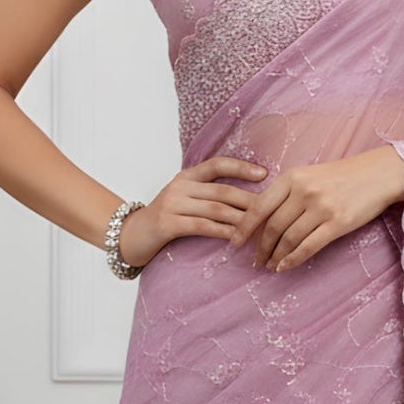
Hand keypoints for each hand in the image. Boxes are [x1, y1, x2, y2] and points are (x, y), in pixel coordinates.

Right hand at [114, 154, 267, 268]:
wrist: (131, 235)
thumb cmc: (166, 219)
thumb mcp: (185, 199)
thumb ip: (208, 195)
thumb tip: (247, 200)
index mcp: (187, 176)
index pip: (217, 164)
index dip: (241, 167)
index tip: (264, 173)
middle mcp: (180, 186)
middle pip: (222, 191)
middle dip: (250, 201)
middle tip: (273, 210)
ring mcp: (173, 203)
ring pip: (215, 209)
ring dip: (241, 220)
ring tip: (261, 228)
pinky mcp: (168, 223)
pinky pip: (202, 226)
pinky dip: (223, 232)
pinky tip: (237, 238)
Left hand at [231, 145, 403, 271]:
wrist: (378, 174)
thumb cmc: (341, 176)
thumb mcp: (309, 174)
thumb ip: (286, 193)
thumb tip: (262, 219)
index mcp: (292, 177)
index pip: (259, 206)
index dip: (244, 228)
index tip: (234, 243)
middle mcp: (304, 191)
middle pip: (273, 226)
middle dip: (260, 247)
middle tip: (256, 261)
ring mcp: (321, 208)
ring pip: (289, 239)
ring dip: (276, 256)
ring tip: (270, 265)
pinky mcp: (338, 223)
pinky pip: (309, 247)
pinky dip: (293, 260)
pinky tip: (285, 267)